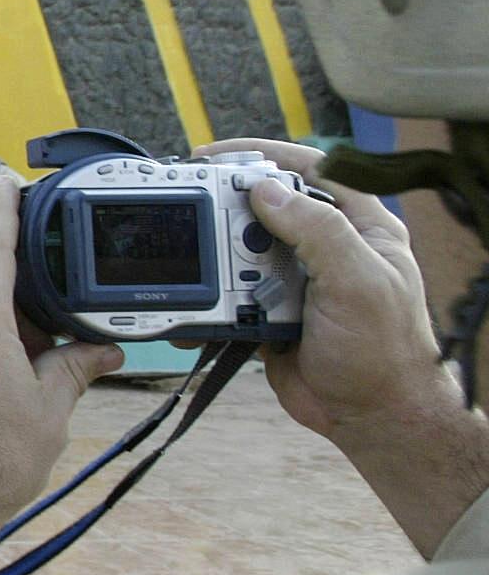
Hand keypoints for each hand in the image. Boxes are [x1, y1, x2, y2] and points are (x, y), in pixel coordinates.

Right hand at [193, 139, 441, 444]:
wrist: (372, 418)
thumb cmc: (384, 354)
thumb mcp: (358, 282)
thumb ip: (317, 230)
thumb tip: (266, 190)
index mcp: (360, 228)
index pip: (312, 170)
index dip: (266, 156)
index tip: (218, 155)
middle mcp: (328, 247)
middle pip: (265, 208)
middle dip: (227, 209)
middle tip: (191, 208)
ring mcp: (296, 278)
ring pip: (241, 250)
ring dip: (215, 261)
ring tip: (196, 267)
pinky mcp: (270, 310)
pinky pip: (230, 294)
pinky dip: (207, 300)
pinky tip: (194, 309)